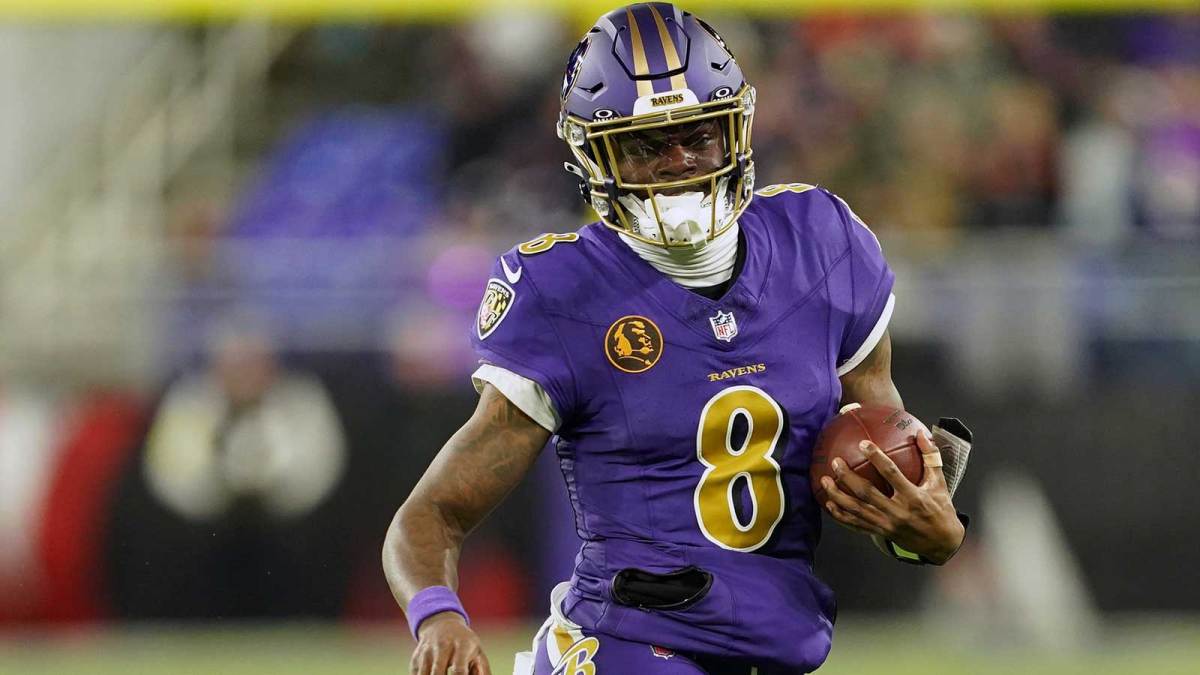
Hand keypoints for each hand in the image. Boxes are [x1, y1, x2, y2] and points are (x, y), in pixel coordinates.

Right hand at [411, 611, 492, 674]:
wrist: (441, 624)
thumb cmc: (465, 644)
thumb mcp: (478, 652)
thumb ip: (482, 671)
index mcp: (461, 645)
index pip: (459, 670)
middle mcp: (442, 646)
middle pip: (438, 673)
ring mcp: (426, 651)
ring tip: (444, 674)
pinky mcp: (415, 658)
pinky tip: (432, 674)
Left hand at [820, 432, 964, 563]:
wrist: (941, 544)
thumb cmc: (941, 510)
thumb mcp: (940, 484)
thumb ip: (930, 458)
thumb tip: (921, 432)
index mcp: (913, 497)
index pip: (891, 474)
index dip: (876, 458)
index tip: (863, 444)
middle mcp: (897, 512)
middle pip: (867, 493)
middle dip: (847, 477)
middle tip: (835, 462)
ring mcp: (887, 524)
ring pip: (856, 510)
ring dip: (838, 495)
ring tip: (823, 481)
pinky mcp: (880, 533)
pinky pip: (856, 525)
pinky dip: (840, 515)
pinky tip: (828, 504)